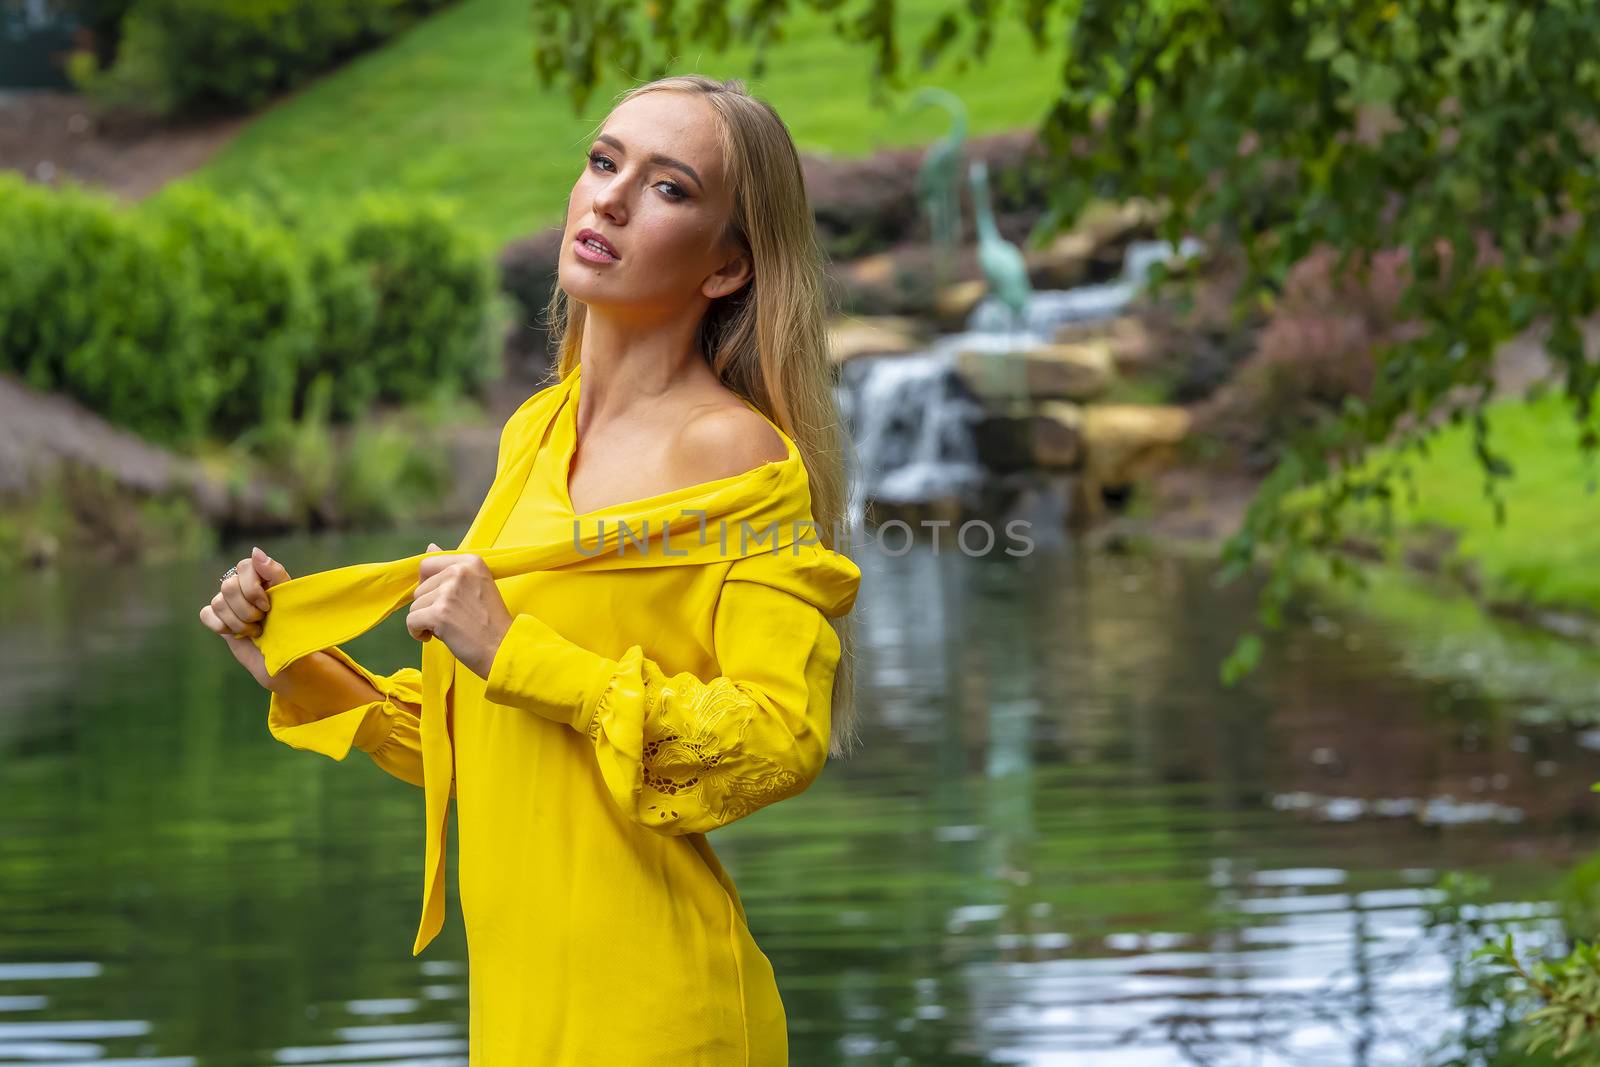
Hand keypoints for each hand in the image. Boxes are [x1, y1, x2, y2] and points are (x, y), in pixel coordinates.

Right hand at [200, 546, 292, 689]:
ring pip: (218, 602)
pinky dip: (221, 625)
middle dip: (247, 609)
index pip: (244, 566)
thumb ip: (274, 573)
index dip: (253, 588)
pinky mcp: (217, 618)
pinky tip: (235, 633)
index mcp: (260, 575)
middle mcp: (241, 584)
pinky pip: (206, 614)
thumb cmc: (291, 624)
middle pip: (228, 587)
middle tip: (262, 620)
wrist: (284, 657)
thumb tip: (255, 551)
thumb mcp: (287, 597)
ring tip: (255, 631)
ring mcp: (227, 601)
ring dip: (239, 622)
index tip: (268, 605)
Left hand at [407, 541, 513, 679]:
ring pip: (415, 605)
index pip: (429, 564)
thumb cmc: (490, 622)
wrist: (503, 649)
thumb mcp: (477, 585)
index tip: (445, 600)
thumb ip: (452, 567)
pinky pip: (412, 621)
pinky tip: (435, 637)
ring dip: (426, 620)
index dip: (429, 585)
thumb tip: (430, 546)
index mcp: (471, 561)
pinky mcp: (439, 612)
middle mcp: (459, 571)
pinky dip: (418, 632)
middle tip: (454, 618)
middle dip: (429, 606)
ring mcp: (448, 591)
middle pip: (420, 587)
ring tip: (450, 628)